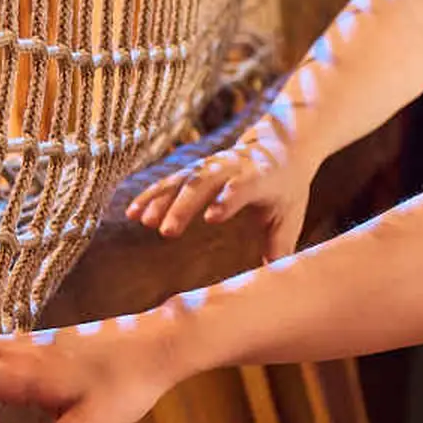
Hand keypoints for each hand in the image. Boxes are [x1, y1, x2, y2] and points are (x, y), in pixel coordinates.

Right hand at [125, 117, 314, 254]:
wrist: (282, 143)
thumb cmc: (287, 187)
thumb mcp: (290, 213)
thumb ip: (280, 244)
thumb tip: (275, 279)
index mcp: (261, 176)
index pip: (244, 186)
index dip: (228, 199)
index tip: (212, 217)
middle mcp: (232, 167)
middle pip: (205, 183)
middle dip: (184, 206)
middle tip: (168, 231)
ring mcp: (211, 165)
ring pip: (183, 180)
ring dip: (162, 200)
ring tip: (143, 222)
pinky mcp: (196, 167)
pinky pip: (170, 180)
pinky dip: (151, 194)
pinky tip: (132, 212)